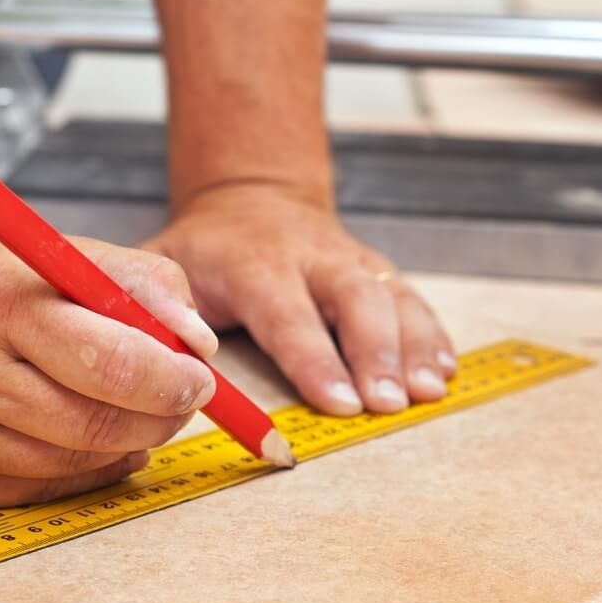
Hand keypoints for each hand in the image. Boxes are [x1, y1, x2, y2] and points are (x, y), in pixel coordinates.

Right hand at [0, 217, 218, 508]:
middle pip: (99, 423)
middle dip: (161, 417)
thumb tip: (198, 344)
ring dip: (124, 442)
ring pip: (75, 462)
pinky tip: (85, 437)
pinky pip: (38, 489)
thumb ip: (140, 283)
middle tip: (179, 399)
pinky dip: (80, 468)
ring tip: (129, 409)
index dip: (173, 379)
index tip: (199, 379)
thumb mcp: (53, 251)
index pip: (113, 359)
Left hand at [141, 185, 455, 415]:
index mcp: (255, 261)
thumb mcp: (163, 263)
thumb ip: (157, 304)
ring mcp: (349, 260)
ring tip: (427, 391)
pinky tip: (444, 370)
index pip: (287, 312)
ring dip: (414, 345)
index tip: (340, 402)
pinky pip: (411, 298)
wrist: (252, 199)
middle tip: (389, 403)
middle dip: (378, 351)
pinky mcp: (374, 269)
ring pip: (391, 295)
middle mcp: (311, 256)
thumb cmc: (207, 248)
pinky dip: (432, 334)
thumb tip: (171, 357)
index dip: (314, 358)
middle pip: (355, 298)